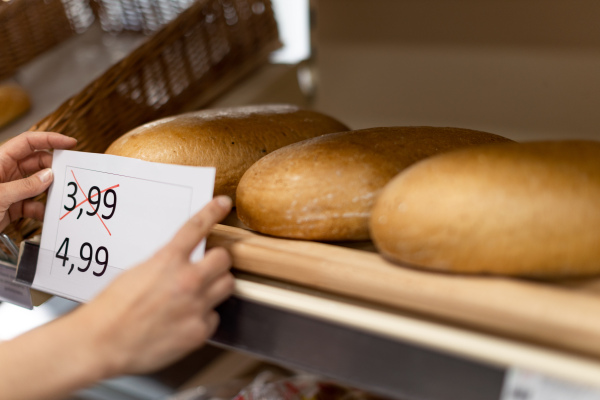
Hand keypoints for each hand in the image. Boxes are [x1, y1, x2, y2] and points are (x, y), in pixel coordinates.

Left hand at [0, 131, 76, 230]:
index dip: (50, 139)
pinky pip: (32, 205)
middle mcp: (5, 173)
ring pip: (37, 185)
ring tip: (60, 196)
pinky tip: (46, 215)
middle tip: (68, 174)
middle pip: (36, 163)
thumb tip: (48, 176)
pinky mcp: (12, 207)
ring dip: (49, 191)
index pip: (28, 142)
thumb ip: (25, 186)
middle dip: (53, 168)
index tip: (69, 142)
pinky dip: (41, 210)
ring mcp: (10, 190)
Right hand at [70, 195, 234, 376]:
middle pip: (224, 258)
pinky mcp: (198, 330)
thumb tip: (181, 260)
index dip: (213, 212)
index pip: (196, 227)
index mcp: (168, 261)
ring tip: (200, 293)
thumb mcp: (137, 272)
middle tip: (208, 267)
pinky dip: (204, 318)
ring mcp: (196, 306)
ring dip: (217, 285)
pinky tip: (186, 321)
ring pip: (228, 285)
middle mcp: (187, 280)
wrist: (101, 342)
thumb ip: (165, 264)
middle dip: (217, 261)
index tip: (223, 204)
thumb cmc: (112, 309)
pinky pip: (214, 317)